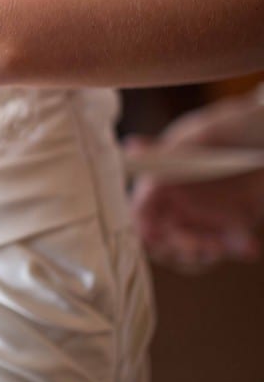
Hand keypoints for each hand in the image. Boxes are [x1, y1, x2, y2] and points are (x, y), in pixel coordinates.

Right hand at [128, 91, 263, 272]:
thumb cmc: (233, 128)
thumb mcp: (201, 136)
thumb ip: (168, 150)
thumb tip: (130, 148)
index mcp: (163, 179)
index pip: (141, 210)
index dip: (143, 227)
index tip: (155, 238)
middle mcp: (179, 200)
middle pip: (164, 238)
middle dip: (178, 247)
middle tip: (202, 248)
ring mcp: (205, 214)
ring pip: (193, 248)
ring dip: (206, 254)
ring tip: (225, 247)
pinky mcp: (233, 222)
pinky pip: (229, 246)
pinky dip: (237, 250)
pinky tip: (250, 246)